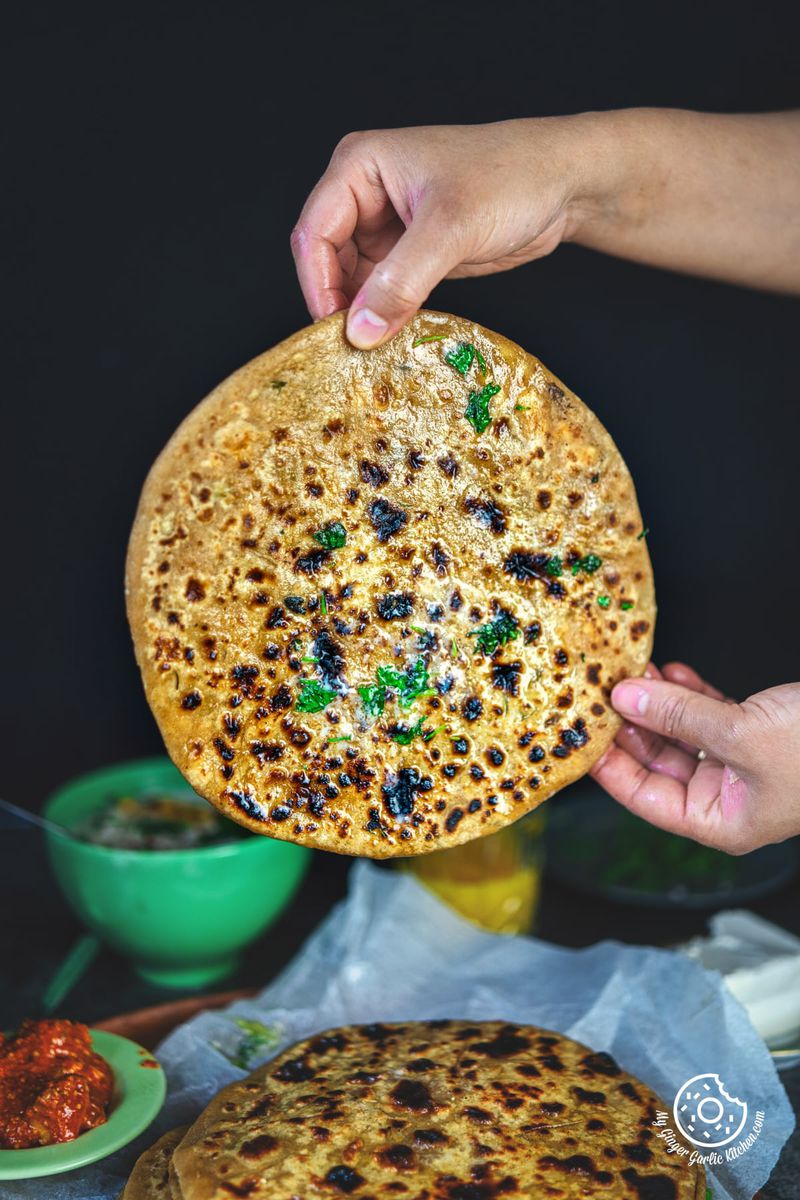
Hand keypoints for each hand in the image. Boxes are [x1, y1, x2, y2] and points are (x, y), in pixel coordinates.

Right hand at [291, 116, 610, 347]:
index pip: (315, 234)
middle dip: (337, 304)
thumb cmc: (510, 179)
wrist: (563, 184)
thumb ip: (401, 282)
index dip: (318, 285)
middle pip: (326, 261)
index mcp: (359, 167)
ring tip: (372, 352)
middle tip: (350, 351)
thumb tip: (359, 332)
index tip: (333, 331)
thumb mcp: (452, 229)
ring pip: (352, 282)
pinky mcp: (409, 255)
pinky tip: (392, 340)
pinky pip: (380, 292)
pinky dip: (383, 316)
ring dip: (360, 316)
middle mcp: (364, 195)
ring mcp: (386, 226)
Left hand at [590, 662, 799, 853]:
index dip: (611, 767)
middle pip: (660, 761)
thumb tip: (626, 699)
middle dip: (632, 723)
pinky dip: (690, 692)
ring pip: (682, 733)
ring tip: (633, 673)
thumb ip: (678, 716)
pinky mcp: (756, 733)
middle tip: (604, 694)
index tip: (584, 738)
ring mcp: (741, 765)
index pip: (646, 798)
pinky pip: (709, 714)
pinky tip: (670, 672)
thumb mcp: (739, 735)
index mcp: (721, 822)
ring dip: (659, 702)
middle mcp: (727, 797)